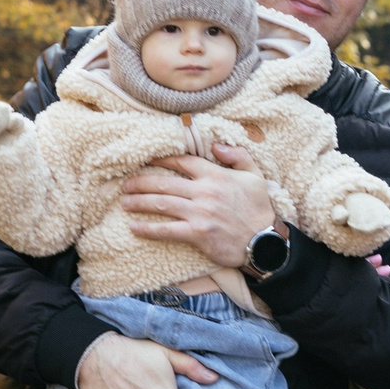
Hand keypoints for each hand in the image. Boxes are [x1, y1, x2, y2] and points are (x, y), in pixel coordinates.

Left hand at [118, 141, 278, 269]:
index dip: (162, 160)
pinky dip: (148, 228)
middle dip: (141, 182)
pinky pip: (167, 229)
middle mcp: (205, 191)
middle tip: (125, 184)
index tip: (147, 160)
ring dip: (139, 202)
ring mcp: (199, 213)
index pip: (182, 162)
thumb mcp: (254, 175)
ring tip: (124, 202)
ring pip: (162, 204)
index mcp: (216, 175)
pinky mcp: (197, 234)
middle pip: (165, 183)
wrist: (265, 242)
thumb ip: (237, 155)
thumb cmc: (259, 209)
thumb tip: (215, 146)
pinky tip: (134, 227)